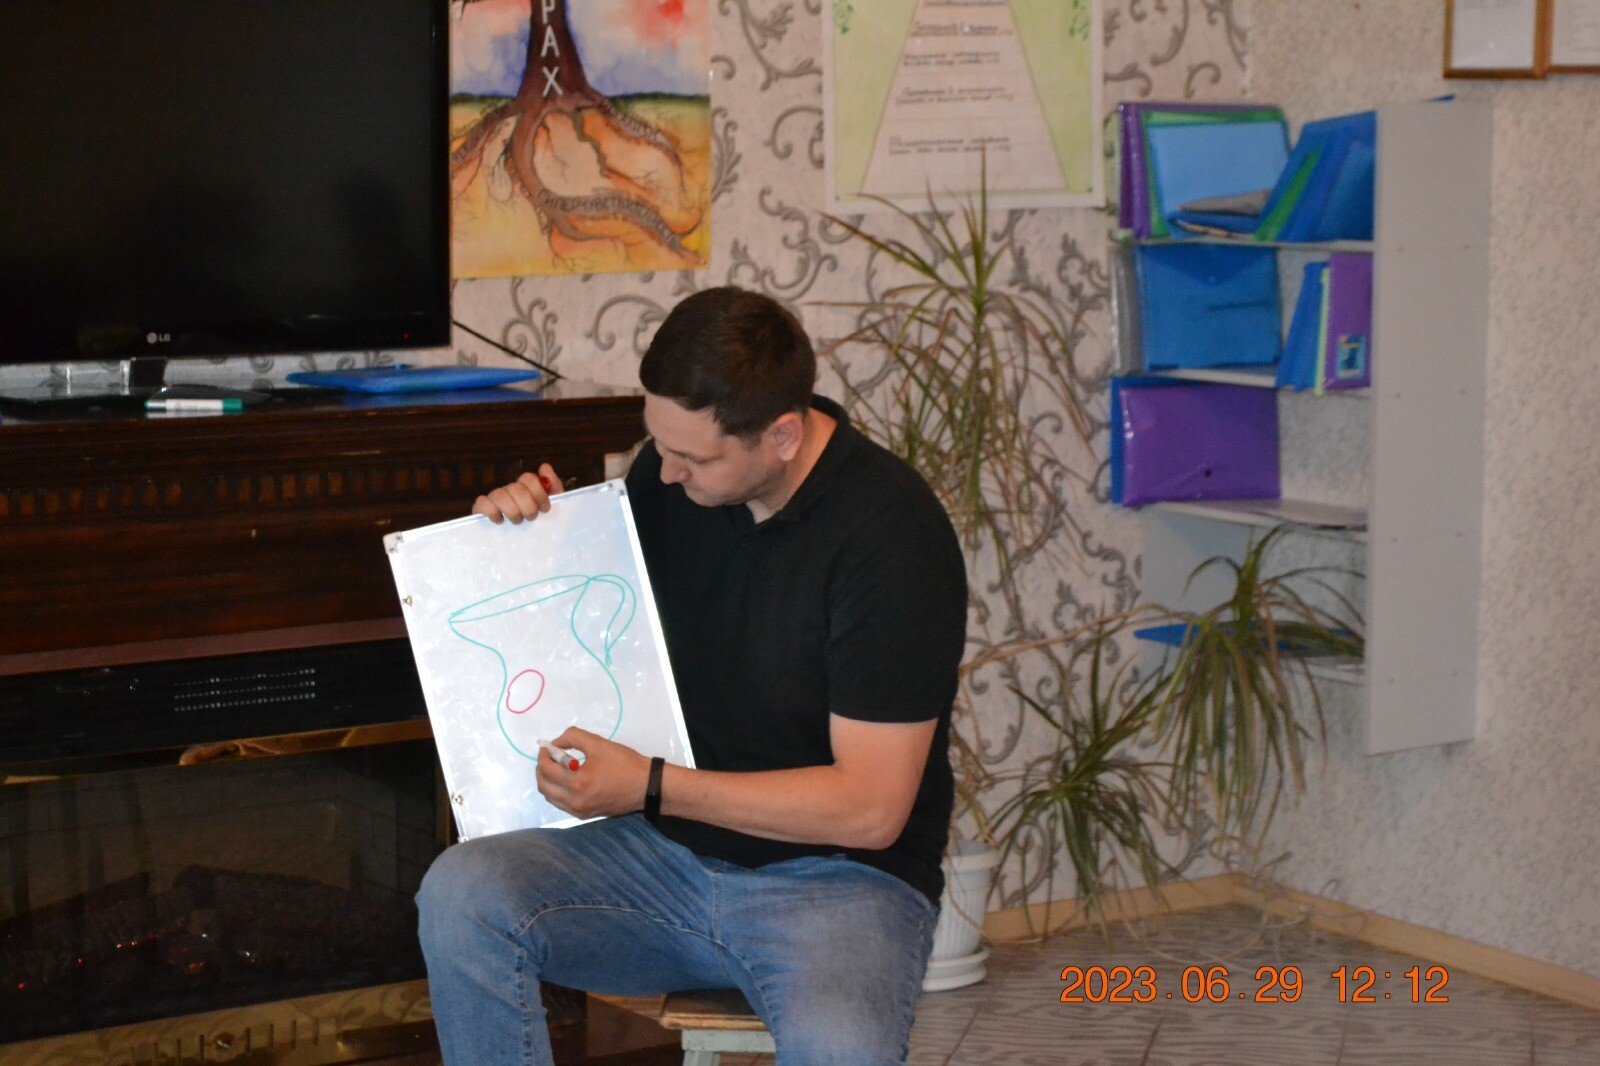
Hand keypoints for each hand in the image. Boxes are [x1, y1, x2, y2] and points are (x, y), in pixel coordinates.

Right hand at [472, 464, 564, 522]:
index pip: (527, 478)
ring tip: (518, 522)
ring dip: (512, 510)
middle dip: (527, 505)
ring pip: (499, 494)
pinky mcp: (481, 510)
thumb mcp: (553, 508)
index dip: (538, 493)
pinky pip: (482, 502)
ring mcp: (494, 500)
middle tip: (532, 518)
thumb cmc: (540, 526)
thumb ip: (553, 487)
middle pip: (516, 488)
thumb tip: (544, 466)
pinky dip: (491, 511)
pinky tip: (500, 521)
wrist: (525, 548)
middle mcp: (508, 491)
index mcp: (525, 488)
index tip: (545, 509)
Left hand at [536, 727, 653, 819]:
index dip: (543, 755)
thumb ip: (573, 737)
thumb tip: (556, 743)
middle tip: (550, 756)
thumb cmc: (624, 763)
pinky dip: (558, 791)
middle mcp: (575, 801)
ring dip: (548, 781)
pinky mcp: (585, 815)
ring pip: (550, 797)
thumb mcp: (598, 744)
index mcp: (577, 783)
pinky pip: (561, 804)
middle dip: (542, 769)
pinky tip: (568, 779)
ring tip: (558, 766)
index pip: (547, 770)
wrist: (646, 786)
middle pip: (543, 786)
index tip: (547, 746)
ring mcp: (579, 811)